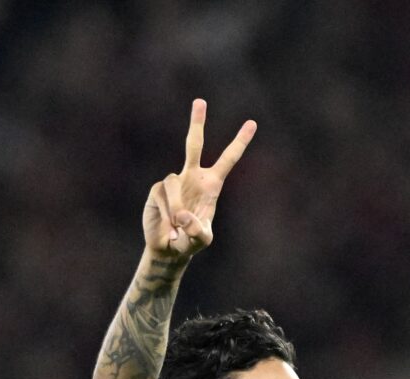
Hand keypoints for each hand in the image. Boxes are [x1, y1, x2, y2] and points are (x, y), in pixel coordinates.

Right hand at [142, 99, 254, 266]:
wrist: (168, 248)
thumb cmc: (190, 241)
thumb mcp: (202, 239)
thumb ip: (199, 231)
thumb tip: (183, 216)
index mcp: (211, 184)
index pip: (227, 159)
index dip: (239, 142)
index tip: (252, 123)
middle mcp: (192, 177)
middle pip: (194, 144)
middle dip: (197, 122)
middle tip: (200, 100)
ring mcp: (173, 181)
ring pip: (174, 185)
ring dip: (177, 209)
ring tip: (178, 227)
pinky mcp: (157, 189)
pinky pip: (163, 196)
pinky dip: (167, 213)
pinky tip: (169, 227)